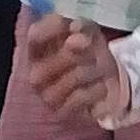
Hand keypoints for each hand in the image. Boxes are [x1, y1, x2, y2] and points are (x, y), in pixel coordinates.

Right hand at [17, 9, 123, 126]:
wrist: (105, 87)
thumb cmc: (89, 55)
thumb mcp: (88, 33)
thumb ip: (81, 27)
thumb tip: (76, 27)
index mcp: (35, 52)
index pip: (35, 35)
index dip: (55, 27)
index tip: (74, 25)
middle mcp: (35, 75)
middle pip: (64, 55)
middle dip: (87, 51)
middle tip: (94, 52)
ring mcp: (47, 97)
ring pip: (78, 75)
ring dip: (97, 69)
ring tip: (99, 70)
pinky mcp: (63, 114)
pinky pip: (85, 95)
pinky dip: (99, 88)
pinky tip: (100, 87)